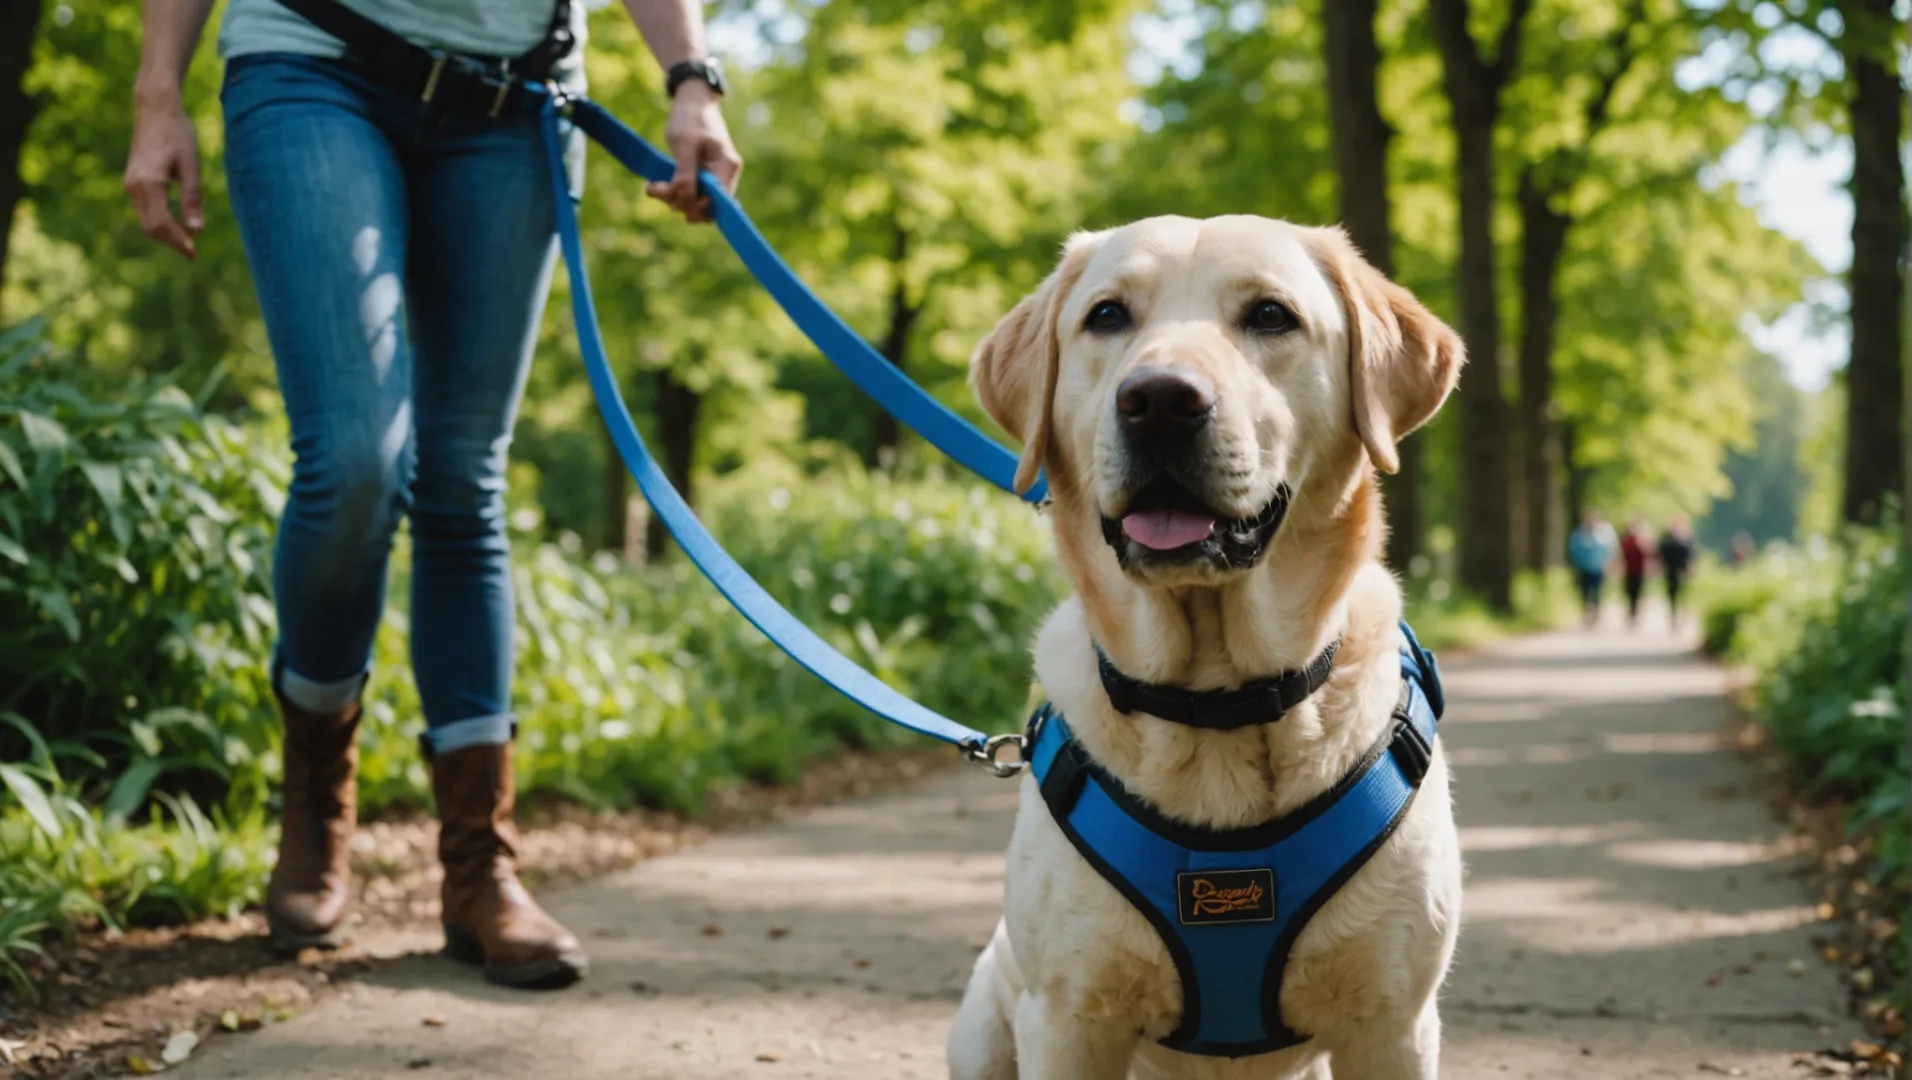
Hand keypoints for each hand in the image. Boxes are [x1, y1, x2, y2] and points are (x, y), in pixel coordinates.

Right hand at [124, 92, 203, 258]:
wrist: (155, 110)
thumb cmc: (178, 134)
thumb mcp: (191, 165)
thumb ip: (192, 198)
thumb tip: (197, 229)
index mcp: (149, 183)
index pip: (161, 223)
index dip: (178, 241)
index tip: (193, 253)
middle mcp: (133, 186)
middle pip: (150, 227)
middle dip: (171, 241)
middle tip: (193, 253)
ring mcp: (129, 185)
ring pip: (145, 220)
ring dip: (165, 234)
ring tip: (187, 242)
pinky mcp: (131, 182)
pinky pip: (144, 210)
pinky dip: (159, 221)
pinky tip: (176, 225)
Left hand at [646, 81, 741, 224]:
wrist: (693, 100)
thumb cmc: (689, 117)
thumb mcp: (684, 143)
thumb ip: (686, 173)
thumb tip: (686, 201)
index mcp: (727, 165)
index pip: (717, 201)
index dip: (695, 206)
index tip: (671, 196)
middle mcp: (727, 174)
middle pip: (708, 205)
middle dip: (681, 202)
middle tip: (655, 189)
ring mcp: (718, 176)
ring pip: (700, 202)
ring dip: (676, 200)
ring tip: (655, 187)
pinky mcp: (708, 175)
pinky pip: (696, 194)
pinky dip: (679, 193)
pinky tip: (662, 188)